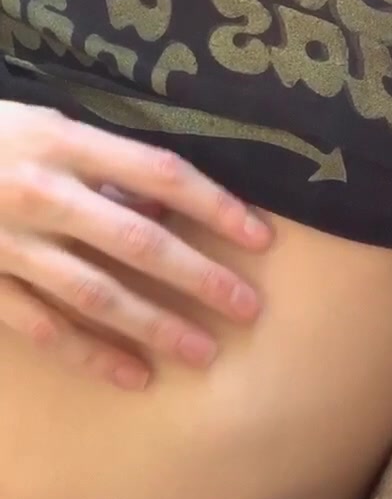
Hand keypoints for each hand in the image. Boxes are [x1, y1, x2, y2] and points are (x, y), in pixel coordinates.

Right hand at [0, 100, 272, 389]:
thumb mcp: (46, 124)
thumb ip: (103, 163)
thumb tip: (167, 200)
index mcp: (64, 141)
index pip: (159, 173)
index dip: (213, 204)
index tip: (259, 235)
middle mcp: (42, 193)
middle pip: (136, 239)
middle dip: (196, 276)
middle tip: (246, 306)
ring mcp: (10, 245)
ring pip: (93, 293)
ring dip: (153, 325)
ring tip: (202, 353)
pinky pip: (43, 327)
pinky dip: (89, 354)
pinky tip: (132, 374)